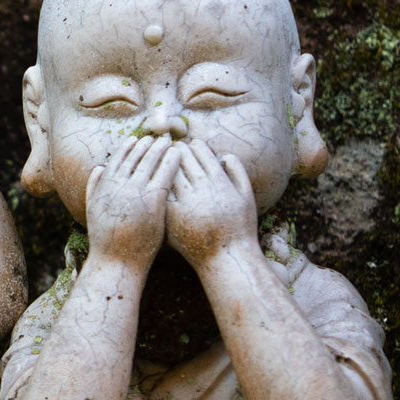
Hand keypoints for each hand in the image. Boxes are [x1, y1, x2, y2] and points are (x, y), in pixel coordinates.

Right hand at [84, 134, 182, 270]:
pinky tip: (179, 155)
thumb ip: (94, 186)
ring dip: (161, 148)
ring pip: (151, 161)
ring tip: (170, 142)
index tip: (137, 139)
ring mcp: (136, 192)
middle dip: (148, 143)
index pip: (117, 157)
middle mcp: (119, 185)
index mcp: (104, 185)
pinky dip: (172, 162)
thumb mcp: (92, 210)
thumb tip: (99, 167)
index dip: (129, 146)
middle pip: (136, 156)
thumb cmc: (106, 239)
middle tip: (159, 136)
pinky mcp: (153, 202)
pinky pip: (165, 175)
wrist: (117, 261)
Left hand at [165, 138, 259, 264]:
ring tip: (160, 159)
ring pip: (170, 176)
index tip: (190, 143)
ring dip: (163, 165)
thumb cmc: (239, 227)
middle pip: (184, 161)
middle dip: (176, 151)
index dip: (195, 146)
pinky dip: (157, 185)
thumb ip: (238, 172)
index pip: (203, 154)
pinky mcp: (172, 219)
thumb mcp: (246, 197)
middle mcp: (202, 191)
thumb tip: (224, 154)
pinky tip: (154, 181)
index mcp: (220, 182)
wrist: (225, 257)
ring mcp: (186, 205)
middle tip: (169, 145)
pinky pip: (162, 196)